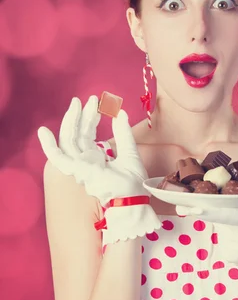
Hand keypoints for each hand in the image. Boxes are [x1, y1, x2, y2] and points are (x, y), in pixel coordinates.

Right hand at [38, 96, 161, 242]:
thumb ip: (123, 133)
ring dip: (71, 120)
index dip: (91, 117)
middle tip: (90, 99)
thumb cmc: (132, 184)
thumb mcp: (130, 152)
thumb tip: (120, 112)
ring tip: (76, 103)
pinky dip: (49, 146)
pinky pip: (58, 157)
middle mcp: (86, 162)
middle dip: (81, 115)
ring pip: (69, 139)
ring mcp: (80, 166)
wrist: (133, 200)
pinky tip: (43, 131)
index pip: (88, 134)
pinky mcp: (77, 170)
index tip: (99, 103)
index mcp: (96, 159)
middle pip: (78, 134)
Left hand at [176, 174, 237, 266]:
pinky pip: (216, 236)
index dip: (214, 211)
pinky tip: (204, 219)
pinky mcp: (231, 256)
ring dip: (202, 216)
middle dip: (199, 212)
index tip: (195, 206)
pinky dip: (211, 226)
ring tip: (185, 206)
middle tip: (180, 204)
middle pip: (219, 221)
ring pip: (216, 228)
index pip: (234, 216)